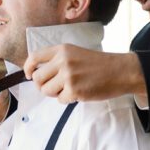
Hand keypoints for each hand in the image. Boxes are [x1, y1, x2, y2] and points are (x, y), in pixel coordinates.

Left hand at [24, 45, 146, 102]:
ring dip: (55, 94)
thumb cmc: (99, 64)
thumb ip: (58, 60)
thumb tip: (38, 74)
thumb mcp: (76, 53)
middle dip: (43, 85)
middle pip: (37, 78)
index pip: (34, 57)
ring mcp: (68, 76)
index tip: (28, 75)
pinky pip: (60, 100)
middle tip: (55, 87)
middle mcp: (62, 61)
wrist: (120, 71)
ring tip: (69, 89)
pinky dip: (67, 100)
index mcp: (62, 50)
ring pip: (46, 91)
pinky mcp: (74, 90)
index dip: (28, 69)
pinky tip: (79, 93)